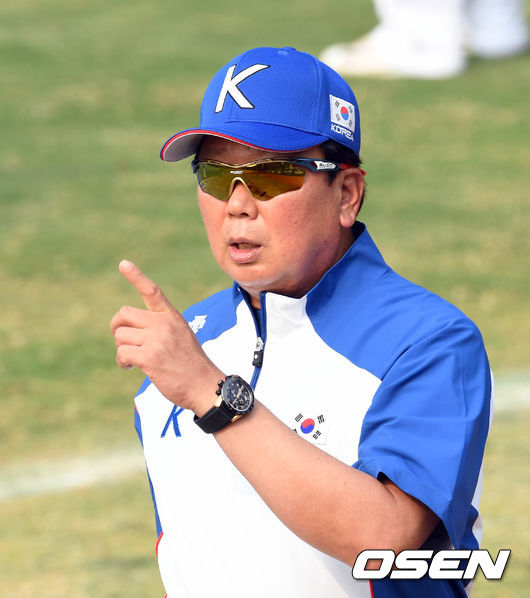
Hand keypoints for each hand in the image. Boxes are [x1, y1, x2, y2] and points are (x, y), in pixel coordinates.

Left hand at [109, 260, 222, 413]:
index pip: (152, 291)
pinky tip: (132, 367)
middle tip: (123, 341)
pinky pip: (122, 353)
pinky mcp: (150, 357)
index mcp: (172, 317)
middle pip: (124, 314)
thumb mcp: (181, 336)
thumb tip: (131, 331)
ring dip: (121, 350)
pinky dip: (123, 362)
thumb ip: (160, 328)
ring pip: (120, 336)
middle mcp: (164, 324)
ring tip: (133, 360)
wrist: (204, 385)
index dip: (136, 276)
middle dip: (117, 327)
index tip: (123, 264)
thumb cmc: (191, 365)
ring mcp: (157, 339)